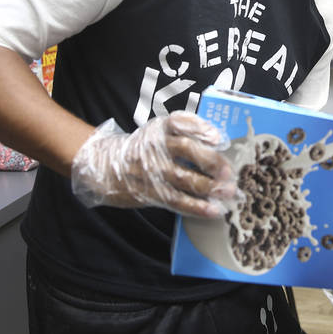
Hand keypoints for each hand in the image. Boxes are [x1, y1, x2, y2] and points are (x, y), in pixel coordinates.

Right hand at [71, 112, 235, 217]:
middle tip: (228, 171)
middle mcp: (156, 147)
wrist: (104, 166)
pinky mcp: (151, 192)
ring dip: (209, 187)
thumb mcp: (156, 132)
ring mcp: (153, 171)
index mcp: (159, 128)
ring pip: (184, 178)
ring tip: (227, 193)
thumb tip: (218, 145)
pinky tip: (212, 210)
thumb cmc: (141, 149)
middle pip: (187, 150)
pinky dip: (196, 206)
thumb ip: (182, 134)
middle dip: (211, 160)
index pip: (180, 123)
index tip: (218, 137)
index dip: (200, 129)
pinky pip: (176, 200)